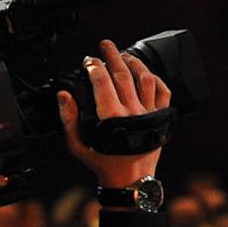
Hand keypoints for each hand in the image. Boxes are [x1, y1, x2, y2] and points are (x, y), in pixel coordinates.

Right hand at [58, 39, 169, 190]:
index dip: (94, 66)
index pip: (102, 81)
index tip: (88, 60)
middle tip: (105, 45)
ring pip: (145, 80)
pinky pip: (164, 93)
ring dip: (134, 63)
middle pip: (123, 75)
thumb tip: (63, 95)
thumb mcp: (78, 144)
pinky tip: (147, 73)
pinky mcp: (161, 118)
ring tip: (124, 55)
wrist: (131, 181)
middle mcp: (133, 113)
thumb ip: (68, 119)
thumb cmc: (103, 164)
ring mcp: (149, 114)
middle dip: (112, 56)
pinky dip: (156, 80)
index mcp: (111, 118)